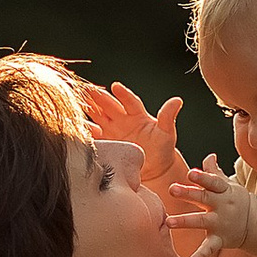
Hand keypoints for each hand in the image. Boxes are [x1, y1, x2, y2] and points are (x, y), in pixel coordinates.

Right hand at [81, 76, 185, 196]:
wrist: (155, 170)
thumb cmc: (163, 149)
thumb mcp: (166, 133)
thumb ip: (168, 117)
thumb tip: (177, 100)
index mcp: (137, 115)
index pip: (129, 102)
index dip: (123, 94)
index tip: (116, 86)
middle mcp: (122, 120)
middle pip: (108, 105)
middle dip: (98, 97)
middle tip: (87, 89)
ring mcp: (112, 131)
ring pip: (97, 117)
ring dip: (88, 110)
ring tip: (78, 104)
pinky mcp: (106, 143)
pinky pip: (94, 135)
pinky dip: (87, 131)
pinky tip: (79, 127)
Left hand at [160, 153, 256, 256]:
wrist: (256, 222)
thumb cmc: (236, 200)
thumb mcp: (228, 185)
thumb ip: (214, 172)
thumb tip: (208, 155)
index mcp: (222, 191)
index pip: (212, 182)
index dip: (202, 176)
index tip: (190, 173)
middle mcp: (221, 206)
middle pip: (203, 197)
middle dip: (188, 193)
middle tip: (172, 189)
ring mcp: (220, 223)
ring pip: (201, 221)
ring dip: (185, 221)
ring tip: (169, 222)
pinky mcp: (220, 239)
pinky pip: (210, 248)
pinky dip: (201, 255)